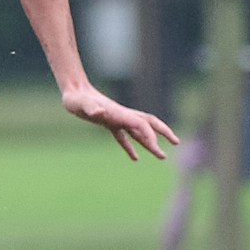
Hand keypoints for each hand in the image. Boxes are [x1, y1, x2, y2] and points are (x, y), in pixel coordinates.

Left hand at [61, 84, 179, 160]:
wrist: (72, 91)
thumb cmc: (76, 98)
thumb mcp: (81, 104)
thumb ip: (92, 107)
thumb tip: (99, 111)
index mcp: (119, 113)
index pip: (141, 125)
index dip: (150, 136)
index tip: (156, 149)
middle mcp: (122, 115)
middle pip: (149, 123)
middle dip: (164, 132)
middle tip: (177, 142)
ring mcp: (117, 119)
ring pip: (139, 131)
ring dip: (151, 143)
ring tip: (162, 155)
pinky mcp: (109, 123)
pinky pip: (124, 137)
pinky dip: (130, 147)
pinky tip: (135, 158)